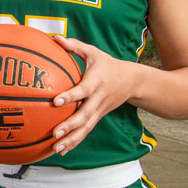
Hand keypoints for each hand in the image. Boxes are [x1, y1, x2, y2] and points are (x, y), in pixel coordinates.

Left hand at [47, 35, 137, 155]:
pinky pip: (86, 131)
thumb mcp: (93, 52)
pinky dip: (75, 142)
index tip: (56, 101)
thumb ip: (74, 46)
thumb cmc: (107, 65)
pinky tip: (62, 150)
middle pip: (85, 115)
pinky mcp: (99, 118)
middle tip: (55, 133)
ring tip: (56, 148)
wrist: (133, 81)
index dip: (71, 96)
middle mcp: (98, 99)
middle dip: (70, 125)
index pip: (83, 90)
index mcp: (96, 82)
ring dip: (71, 139)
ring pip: (86, 128)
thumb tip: (55, 38)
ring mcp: (100, 111)